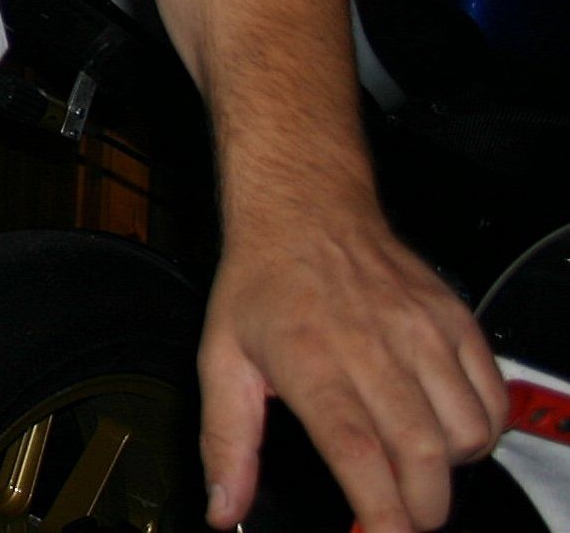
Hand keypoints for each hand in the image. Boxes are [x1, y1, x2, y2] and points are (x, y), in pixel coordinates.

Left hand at [198, 210, 505, 531]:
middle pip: (422, 454)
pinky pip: (492, 399)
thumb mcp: (220, 360)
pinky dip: (480, 432)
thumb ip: (226, 442)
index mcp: (309, 361)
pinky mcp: (455, 321)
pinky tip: (444, 428)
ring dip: (450, 470)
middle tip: (401, 516)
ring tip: (415, 462)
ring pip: (466, 433)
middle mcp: (371, 346)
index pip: (357, 451)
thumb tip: (225, 511)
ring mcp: (421, 332)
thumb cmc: (261, 287)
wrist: (305, 210)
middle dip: (421, 508)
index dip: (380, 510)